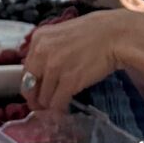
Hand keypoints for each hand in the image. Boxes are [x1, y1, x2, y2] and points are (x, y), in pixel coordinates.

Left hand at [21, 2, 143, 108]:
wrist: (117, 35)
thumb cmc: (95, 32)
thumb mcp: (63, 34)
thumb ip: (49, 49)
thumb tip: (42, 71)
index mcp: (39, 39)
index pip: (26, 69)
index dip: (31, 84)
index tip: (37, 92)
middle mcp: (42, 53)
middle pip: (29, 86)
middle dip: (36, 99)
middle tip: (43, 106)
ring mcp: (54, 68)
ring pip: (43, 98)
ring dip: (50, 105)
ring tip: (58, 107)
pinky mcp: (69, 82)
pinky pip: (57, 103)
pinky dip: (60, 110)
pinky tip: (65, 110)